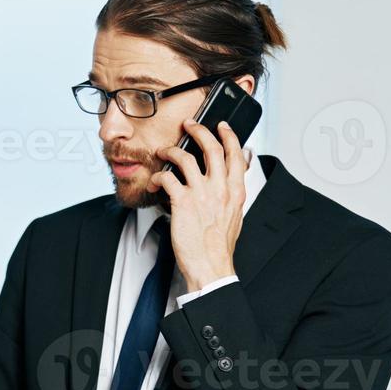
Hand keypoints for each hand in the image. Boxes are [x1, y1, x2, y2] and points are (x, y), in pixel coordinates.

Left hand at [148, 120, 248, 291]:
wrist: (210, 265)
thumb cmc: (219, 246)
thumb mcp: (234, 216)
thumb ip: (232, 195)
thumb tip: (231, 181)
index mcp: (235, 191)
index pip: (236, 154)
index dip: (228, 136)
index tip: (221, 126)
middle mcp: (220, 188)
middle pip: (211, 147)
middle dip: (199, 130)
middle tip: (189, 124)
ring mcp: (201, 194)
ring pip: (185, 157)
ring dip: (171, 150)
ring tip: (164, 151)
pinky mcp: (182, 202)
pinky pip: (167, 177)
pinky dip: (157, 176)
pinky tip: (154, 182)